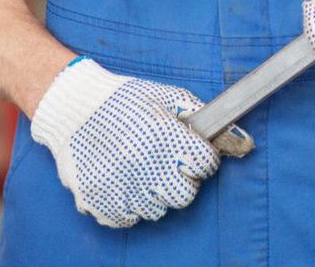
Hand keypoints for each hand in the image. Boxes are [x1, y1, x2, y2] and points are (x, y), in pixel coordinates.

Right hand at [29, 57, 219, 227]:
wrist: (72, 107)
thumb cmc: (123, 99)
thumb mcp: (164, 96)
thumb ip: (199, 115)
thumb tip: (241, 139)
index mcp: (165, 138)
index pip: (205, 164)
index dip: (200, 157)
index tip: (190, 151)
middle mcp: (146, 167)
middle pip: (185, 195)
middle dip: (181, 179)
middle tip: (165, 162)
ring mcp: (123, 190)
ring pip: (157, 210)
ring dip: (153, 192)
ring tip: (138, 167)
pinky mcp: (102, 205)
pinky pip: (129, 218)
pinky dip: (128, 203)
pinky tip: (121, 179)